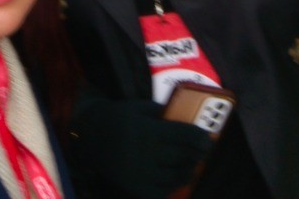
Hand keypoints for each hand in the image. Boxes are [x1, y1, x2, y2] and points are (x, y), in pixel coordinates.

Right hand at [71, 97, 213, 198]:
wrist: (90, 136)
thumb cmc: (119, 118)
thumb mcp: (139, 108)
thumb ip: (161, 113)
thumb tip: (186, 119)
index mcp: (147, 130)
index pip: (182, 135)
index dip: (198, 138)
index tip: (208, 139)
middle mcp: (145, 153)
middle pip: (181, 157)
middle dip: (197, 154)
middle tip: (205, 151)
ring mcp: (140, 173)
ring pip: (174, 176)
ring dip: (188, 171)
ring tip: (193, 165)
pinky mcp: (135, 188)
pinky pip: (161, 191)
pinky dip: (172, 186)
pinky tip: (177, 178)